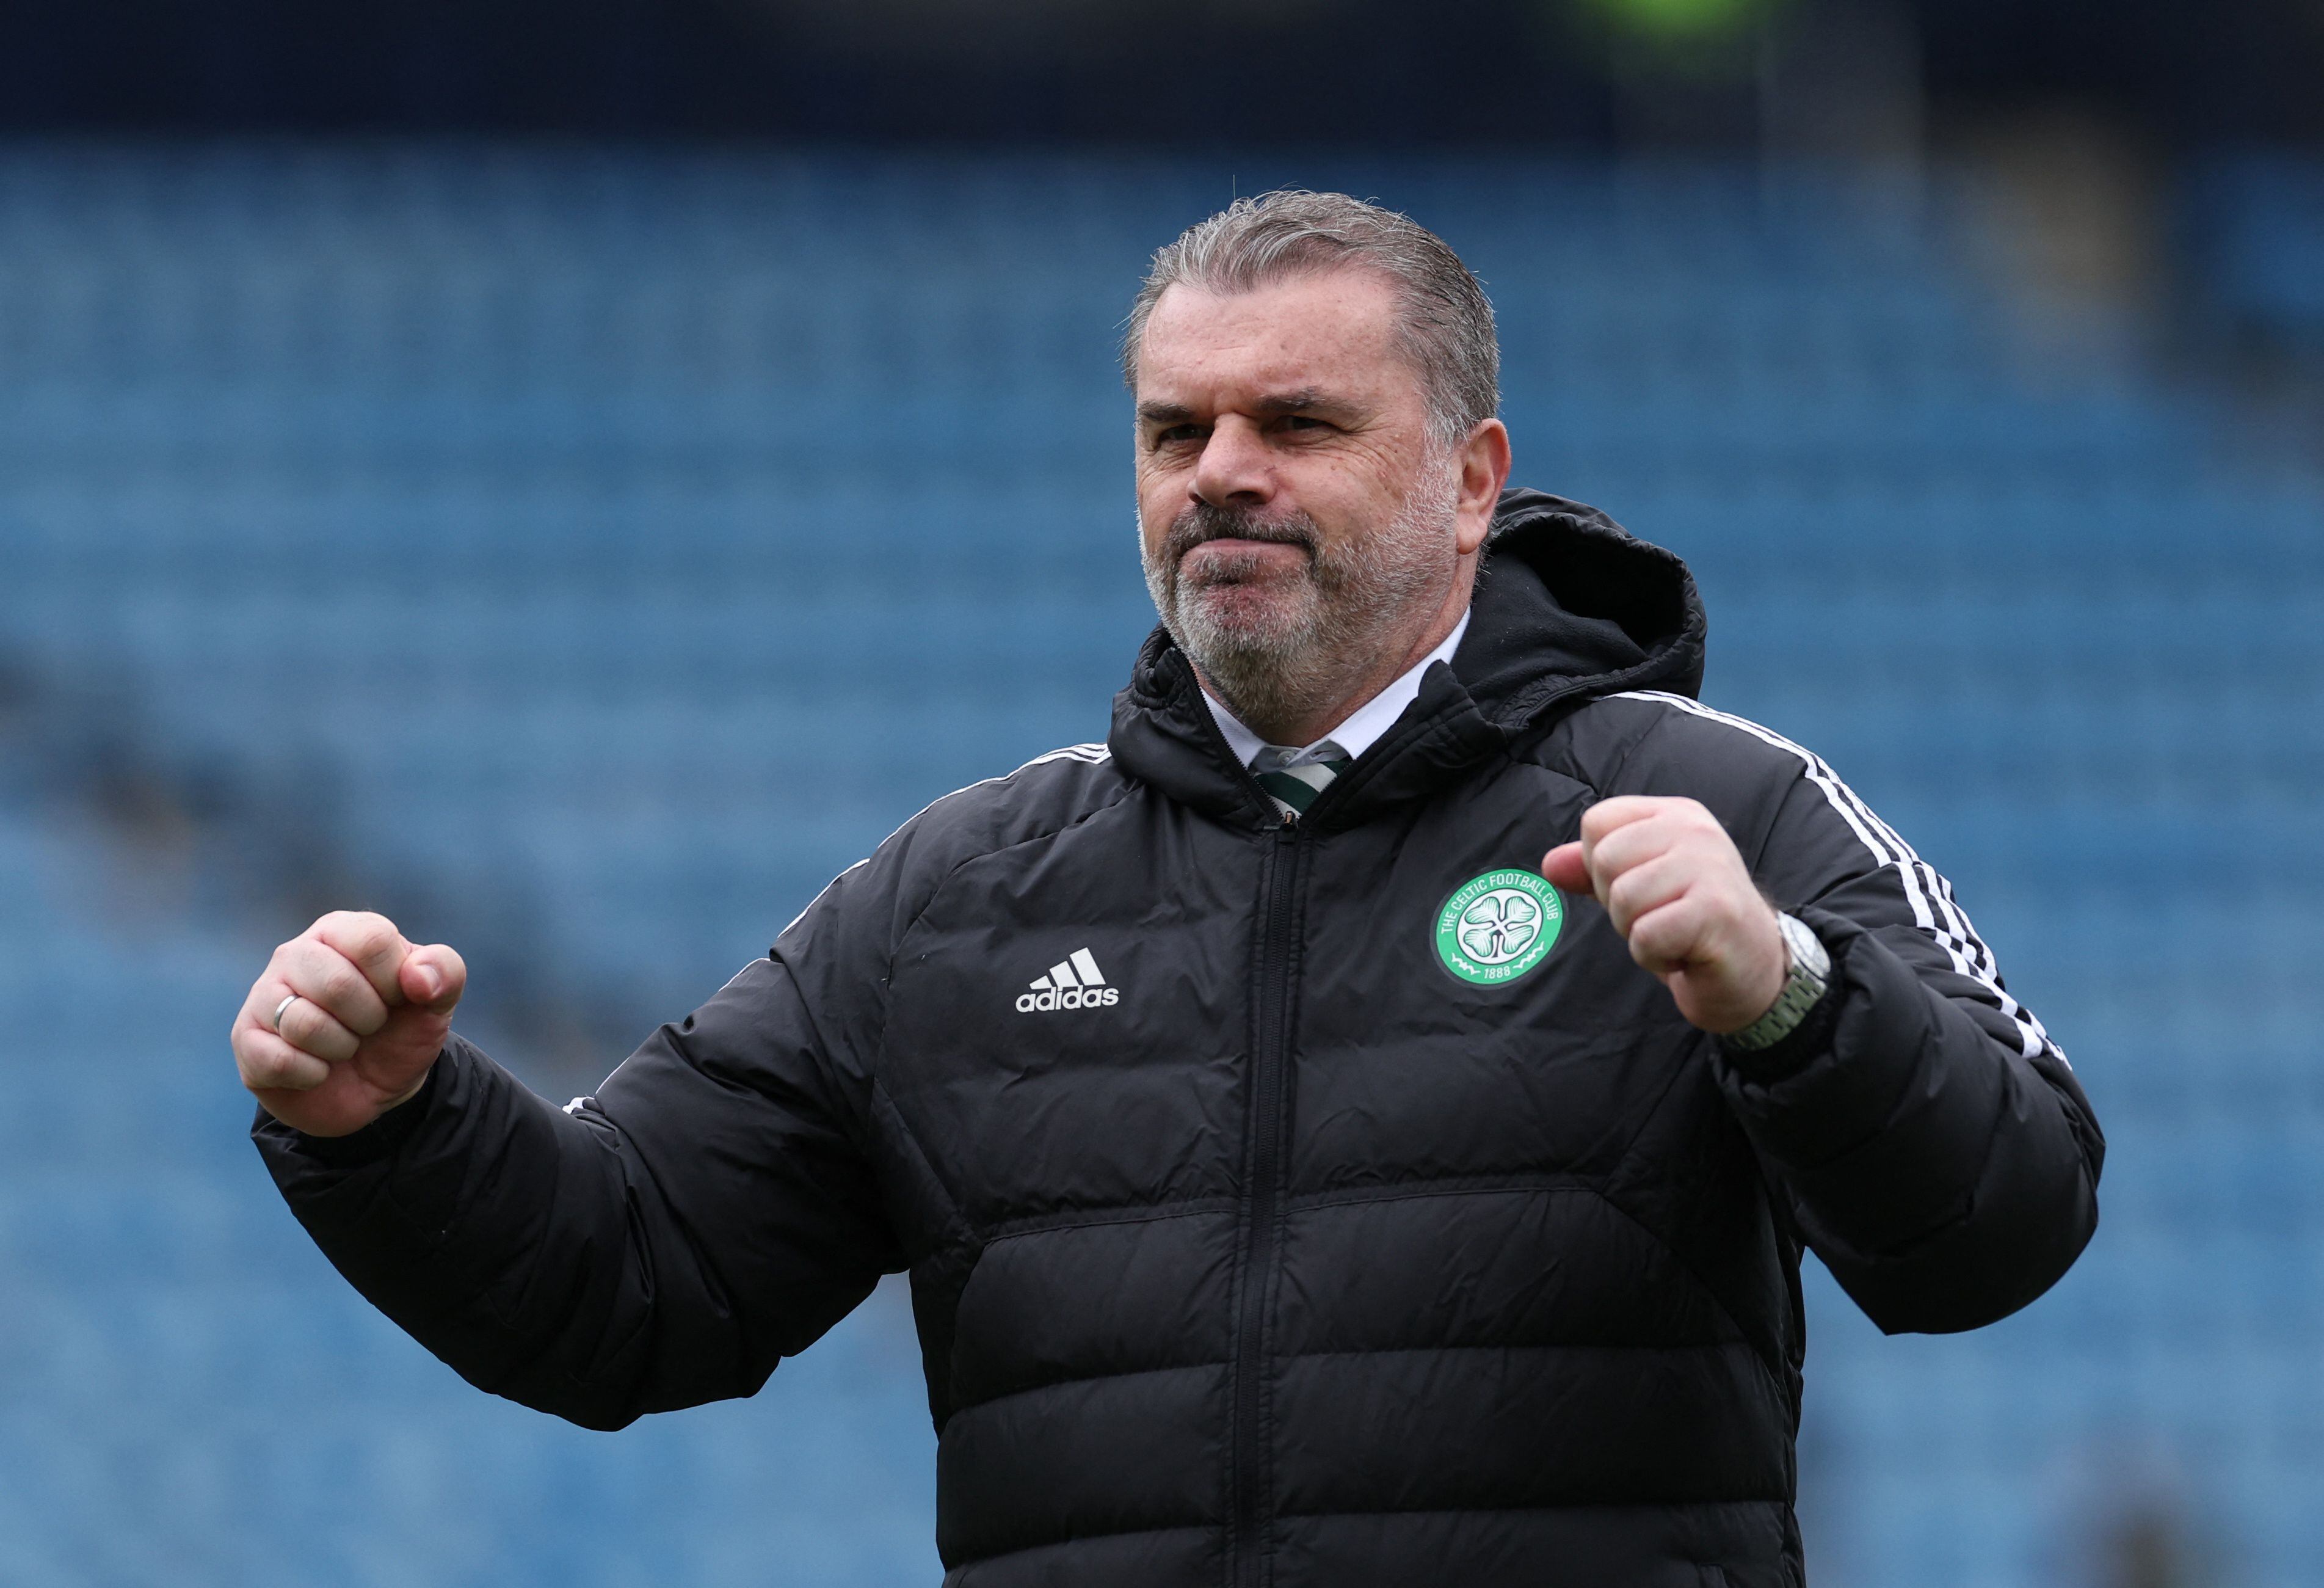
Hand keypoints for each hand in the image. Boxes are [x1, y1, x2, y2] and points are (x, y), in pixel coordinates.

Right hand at [232, 911, 465, 1137]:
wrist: (375, 1087)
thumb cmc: (401, 1029)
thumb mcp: (437, 1001)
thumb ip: (445, 973)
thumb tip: (417, 978)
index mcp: (341, 931)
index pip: (372, 940)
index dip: (395, 981)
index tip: (397, 997)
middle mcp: (295, 954)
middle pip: (335, 983)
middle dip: (369, 1019)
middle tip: (369, 1027)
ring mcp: (264, 996)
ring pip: (304, 1024)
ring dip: (342, 1047)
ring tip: (343, 1046)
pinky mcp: (246, 1041)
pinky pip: (279, 1060)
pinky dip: (313, 1074)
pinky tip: (318, 1069)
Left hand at [1542, 796, 1787, 1034]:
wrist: (1755, 971)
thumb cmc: (1690, 925)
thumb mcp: (1638, 888)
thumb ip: (1592, 871)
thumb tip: (1550, 864)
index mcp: (1673, 815)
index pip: (1597, 822)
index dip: (1600, 868)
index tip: (1642, 889)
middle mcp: (1694, 830)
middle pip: (1603, 860)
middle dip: (1617, 904)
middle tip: (1659, 917)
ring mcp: (1709, 866)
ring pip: (1623, 899)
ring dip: (1636, 933)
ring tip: (1673, 934)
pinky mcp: (1716, 910)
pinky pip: (1645, 935)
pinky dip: (1653, 957)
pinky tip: (1685, 953)